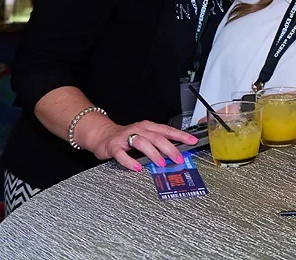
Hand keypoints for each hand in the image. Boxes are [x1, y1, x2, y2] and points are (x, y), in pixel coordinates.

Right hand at [84, 119, 199, 171]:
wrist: (102, 135)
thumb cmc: (127, 137)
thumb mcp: (145, 136)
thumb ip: (158, 142)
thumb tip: (177, 152)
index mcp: (149, 127)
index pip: (168, 130)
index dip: (181, 136)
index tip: (192, 141)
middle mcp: (139, 130)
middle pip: (157, 137)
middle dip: (170, 148)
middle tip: (178, 159)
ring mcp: (126, 138)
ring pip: (142, 143)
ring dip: (153, 153)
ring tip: (161, 163)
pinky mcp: (114, 147)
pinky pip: (122, 154)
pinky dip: (130, 161)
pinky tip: (137, 167)